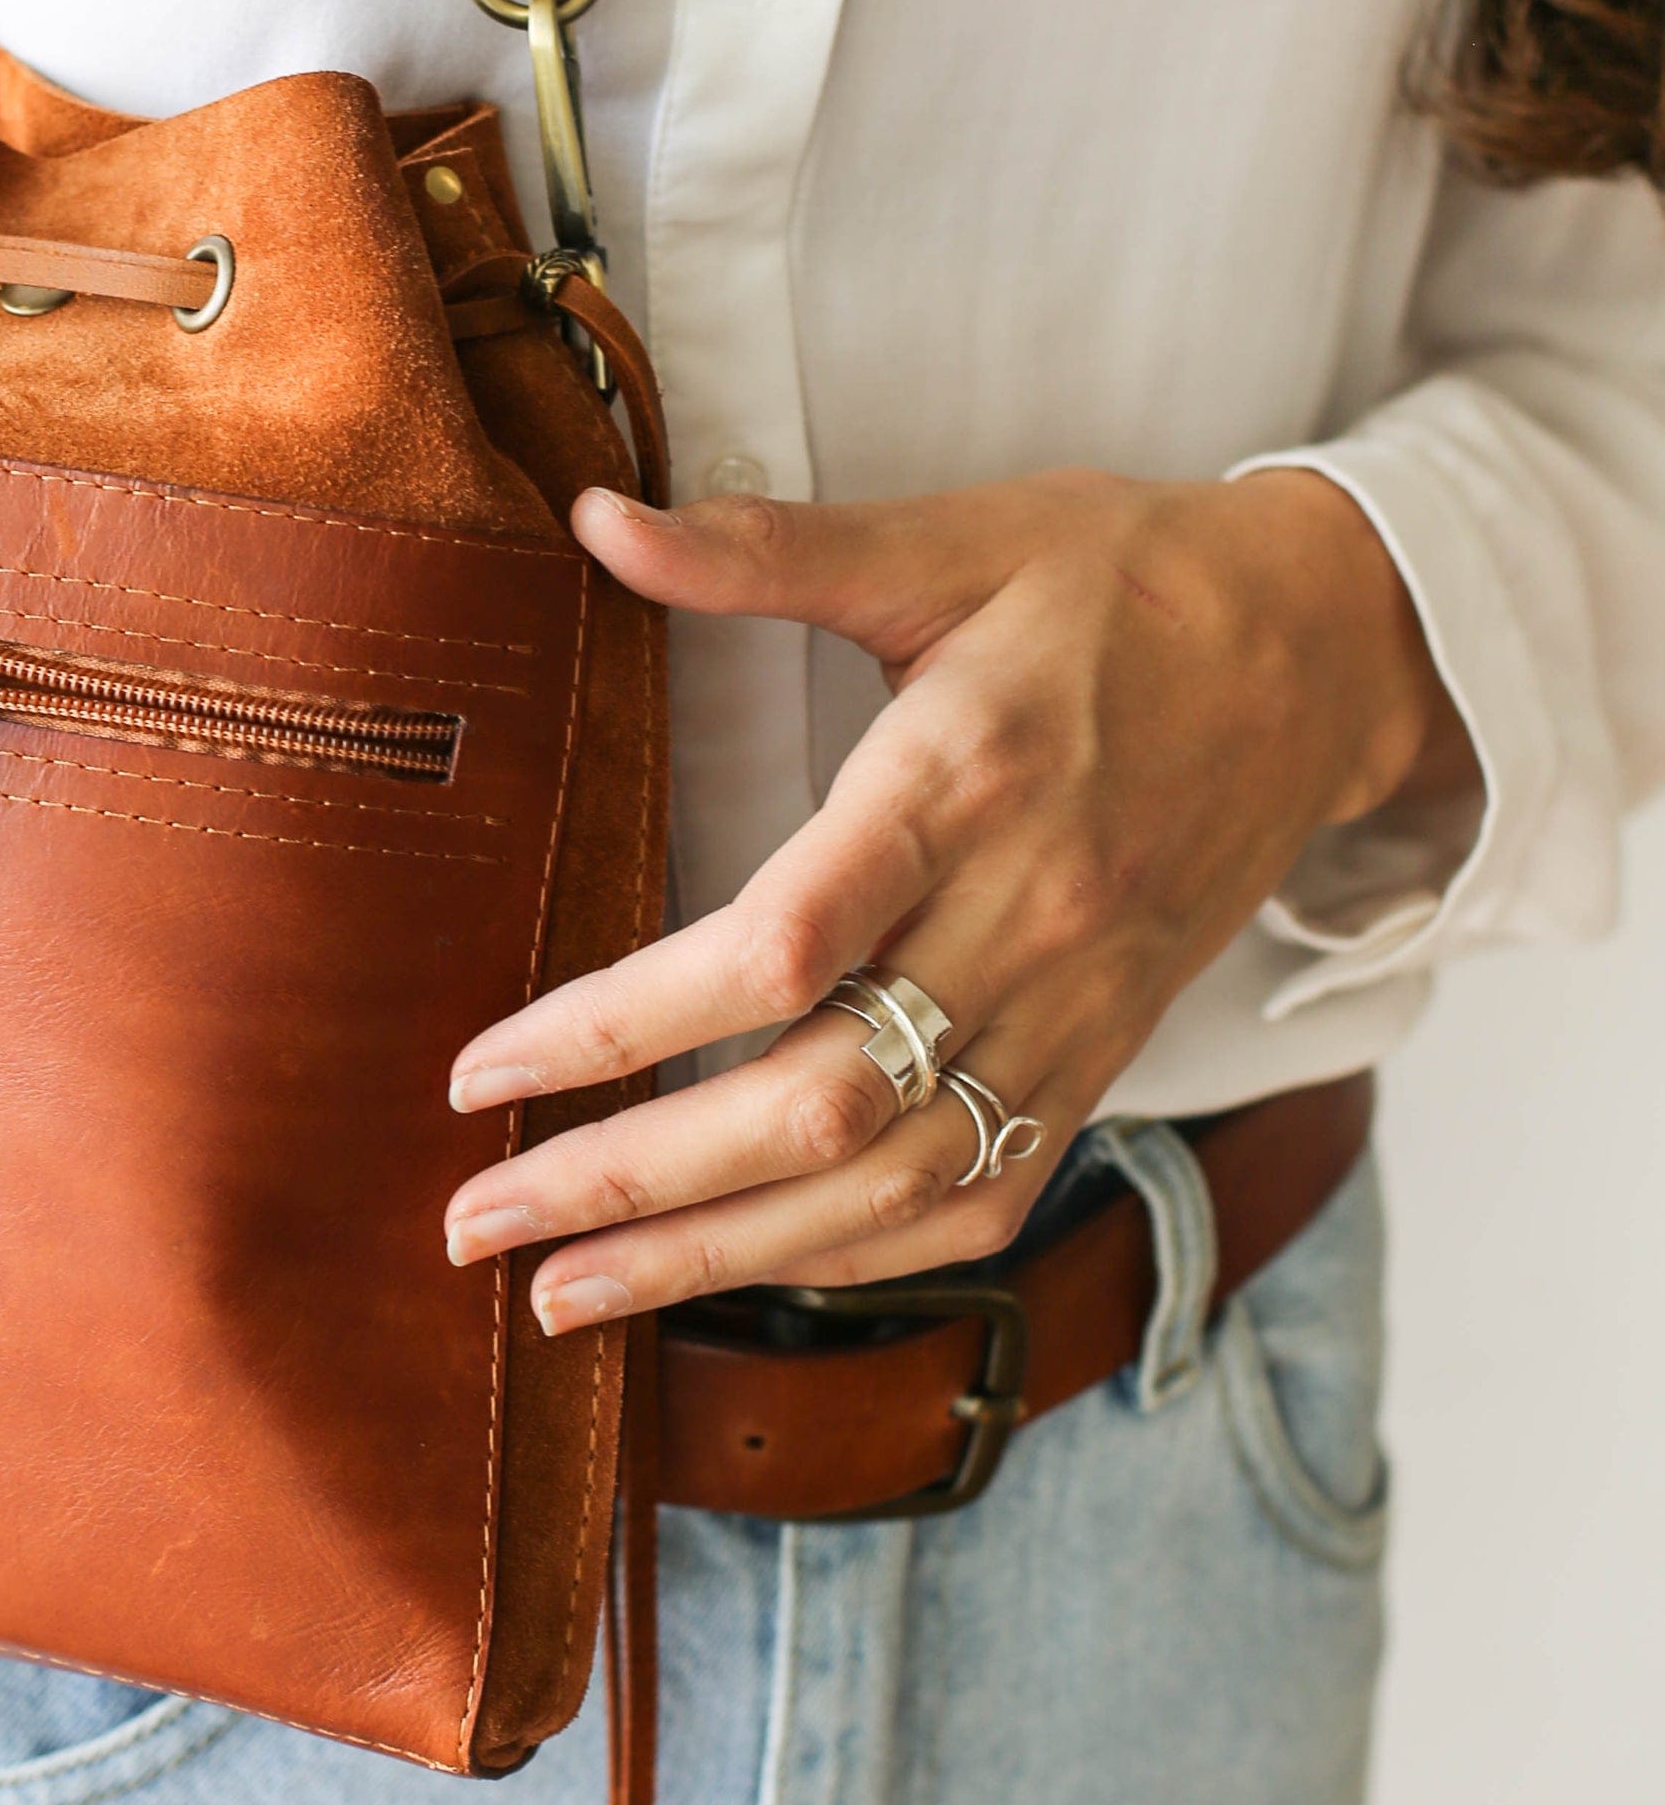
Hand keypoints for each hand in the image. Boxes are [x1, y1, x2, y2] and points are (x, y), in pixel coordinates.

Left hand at [444, 467, 1470, 1330]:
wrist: (1327, 652)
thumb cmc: (1117, 580)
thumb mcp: (946, 539)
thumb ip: (763, 547)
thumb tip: (593, 513)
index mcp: (966, 782)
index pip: (779, 947)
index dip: (621, 1022)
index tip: (483, 1065)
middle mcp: (1026, 920)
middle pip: (816, 1102)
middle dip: (633, 1180)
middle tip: (476, 1220)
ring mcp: (1075, 1010)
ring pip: (888, 1182)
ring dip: (718, 1256)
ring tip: (564, 1292)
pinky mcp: (1104, 1058)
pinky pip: (977, 1199)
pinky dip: (851, 1257)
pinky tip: (732, 1274)